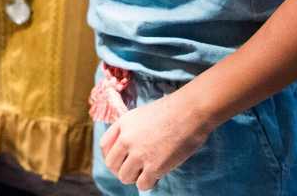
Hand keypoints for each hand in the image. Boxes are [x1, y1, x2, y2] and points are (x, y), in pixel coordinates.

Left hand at [99, 89, 213, 190]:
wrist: (191, 111)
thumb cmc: (174, 111)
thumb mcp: (144, 114)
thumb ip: (132, 130)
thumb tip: (128, 149)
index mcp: (123, 124)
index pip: (104, 146)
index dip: (112, 156)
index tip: (122, 160)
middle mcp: (127, 139)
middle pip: (111, 165)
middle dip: (122, 169)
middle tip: (135, 170)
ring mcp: (139, 154)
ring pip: (124, 177)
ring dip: (135, 177)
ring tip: (147, 172)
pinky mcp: (154, 167)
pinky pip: (142, 185)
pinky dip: (149, 183)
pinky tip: (157, 175)